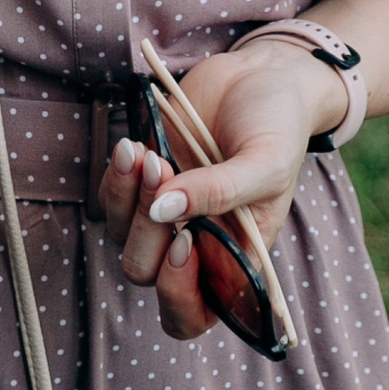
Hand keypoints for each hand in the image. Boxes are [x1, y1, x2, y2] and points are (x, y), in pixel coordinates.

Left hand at [99, 40, 343, 343]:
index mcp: (233, 258)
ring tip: (150, 155)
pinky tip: (133, 147)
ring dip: (130, 199)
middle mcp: (196, 245)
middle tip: (165, 172)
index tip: (184, 242)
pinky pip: (110, 199)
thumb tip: (165, 211)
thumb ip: (221, 191)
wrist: (262, 75)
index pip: (192, 314)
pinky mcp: (141, 182)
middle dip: (147, 231)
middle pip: (146, 273)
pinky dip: (116, 177)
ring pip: (121, 237)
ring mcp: (164, 215)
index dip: (177, 295)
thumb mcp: (267, 162)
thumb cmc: (278, 126)